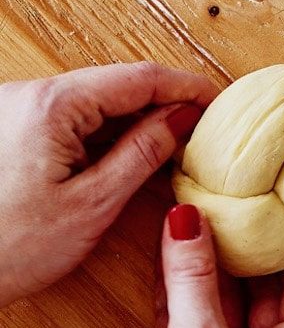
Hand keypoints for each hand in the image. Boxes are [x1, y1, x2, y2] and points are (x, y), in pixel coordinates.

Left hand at [0, 63, 217, 305]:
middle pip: (115, 84)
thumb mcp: (90, 205)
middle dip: (162, 103)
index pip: (138, 77)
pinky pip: (67, 116)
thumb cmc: (6, 250)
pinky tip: (127, 155)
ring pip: (92, 101)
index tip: (218, 101)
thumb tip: (181, 120)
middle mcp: (28, 94)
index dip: (185, 86)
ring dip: (132, 120)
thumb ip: (142, 154)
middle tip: (202, 129)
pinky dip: (102, 132)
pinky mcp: (8, 127)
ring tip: (172, 147)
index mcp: (51, 105)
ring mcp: (13, 108)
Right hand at [62, 206, 283, 327]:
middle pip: (270, 289)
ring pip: (231, 299)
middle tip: (240, 196)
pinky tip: (176, 246)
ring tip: (204, 210)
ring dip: (214, 263)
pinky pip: (199, 314)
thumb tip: (190, 217)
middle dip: (251, 247)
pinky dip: (187, 285)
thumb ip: (194, 275)